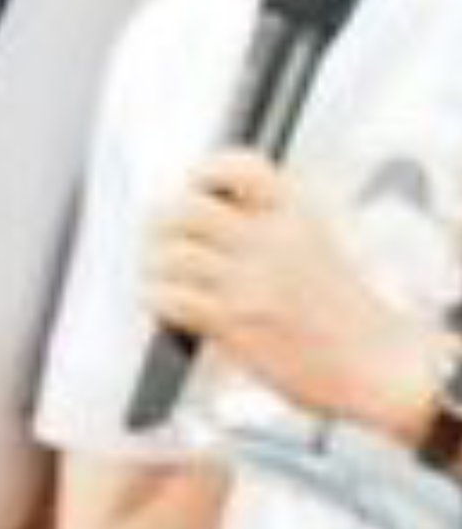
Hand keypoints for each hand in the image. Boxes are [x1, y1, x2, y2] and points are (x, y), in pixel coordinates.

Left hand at [146, 147, 442, 440]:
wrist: (374, 362)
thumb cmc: (344, 309)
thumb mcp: (316, 240)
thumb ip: (269, 222)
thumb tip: (207, 210)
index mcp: (295, 212)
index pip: (240, 166)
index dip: (206, 170)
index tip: (192, 183)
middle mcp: (270, 240)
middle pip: (187, 209)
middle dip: (162, 220)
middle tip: (158, 234)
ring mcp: (250, 281)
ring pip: (171, 255)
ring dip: (155, 265)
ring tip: (158, 274)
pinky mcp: (235, 323)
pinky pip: (173, 299)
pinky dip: (159, 300)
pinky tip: (166, 304)